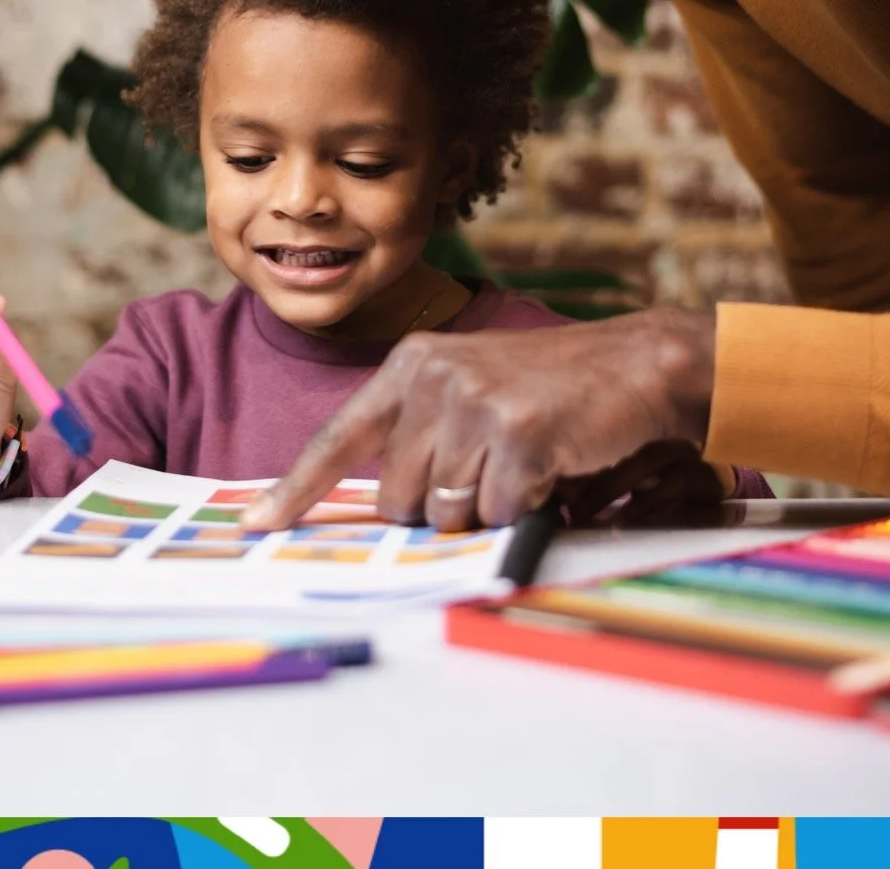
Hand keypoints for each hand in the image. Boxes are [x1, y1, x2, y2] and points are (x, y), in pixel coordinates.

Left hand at [241, 308, 715, 531]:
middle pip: (398, 498)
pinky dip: (525, 508)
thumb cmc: (551, 388)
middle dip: (438, 508)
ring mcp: (474, 403)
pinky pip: (498, 514)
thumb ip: (420, 435)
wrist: (633, 364)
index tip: (256, 526)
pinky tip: (549, 467)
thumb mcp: (470, 389)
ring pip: (447, 513)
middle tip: (487, 472)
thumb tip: (384, 510)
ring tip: (523, 462)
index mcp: (411, 365)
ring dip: (487, 507)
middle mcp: (432, 378)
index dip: (295, 488)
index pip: (338, 436)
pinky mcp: (517, 434)